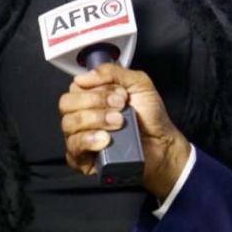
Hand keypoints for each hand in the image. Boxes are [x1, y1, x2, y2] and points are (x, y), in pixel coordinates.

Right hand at [59, 63, 191, 199]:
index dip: (96, 88)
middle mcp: (82, 117)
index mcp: (92, 98)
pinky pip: (73, 148)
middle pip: (67, 104)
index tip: (120, 94)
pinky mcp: (83, 159)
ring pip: (69, 124)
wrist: (163, 145)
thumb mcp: (138, 84)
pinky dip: (89, 140)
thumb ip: (113, 72)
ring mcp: (80, 138)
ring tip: (119, 123)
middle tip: (120, 107)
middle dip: (95, 102)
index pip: (75, 87)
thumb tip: (84, 76)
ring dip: (96, 119)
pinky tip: (106, 139)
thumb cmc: (150, 117)